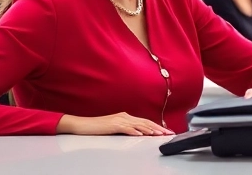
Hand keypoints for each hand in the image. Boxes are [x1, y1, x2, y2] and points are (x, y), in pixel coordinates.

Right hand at [56, 112, 172, 135]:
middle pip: (145, 122)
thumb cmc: (97, 127)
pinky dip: (134, 131)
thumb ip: (125, 128)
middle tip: (168, 133)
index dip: (156, 126)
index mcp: (125, 116)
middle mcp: (124, 116)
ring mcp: (119, 120)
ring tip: (158, 134)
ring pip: (138, 124)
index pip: (144, 121)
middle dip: (158, 128)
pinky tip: (140, 134)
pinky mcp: (113, 125)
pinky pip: (126, 128)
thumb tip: (137, 133)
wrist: (82, 124)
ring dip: (149, 129)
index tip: (165, 131)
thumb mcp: (114, 127)